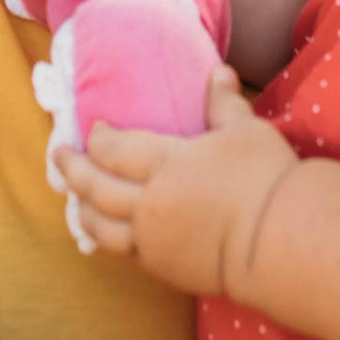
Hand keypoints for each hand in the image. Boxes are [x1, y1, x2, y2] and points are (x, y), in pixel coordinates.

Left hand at [61, 68, 293, 292]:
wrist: (281, 241)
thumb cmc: (265, 178)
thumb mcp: (246, 131)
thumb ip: (223, 104)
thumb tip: (218, 72)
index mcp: (165, 163)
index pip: (112, 149)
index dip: (97, 137)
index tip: (94, 127)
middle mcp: (149, 203)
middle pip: (94, 187)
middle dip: (72, 169)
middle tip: (57, 155)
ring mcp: (153, 240)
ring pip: (101, 226)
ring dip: (83, 209)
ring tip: (75, 199)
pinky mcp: (165, 268)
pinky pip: (125, 252)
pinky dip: (109, 238)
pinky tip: (109, 232)